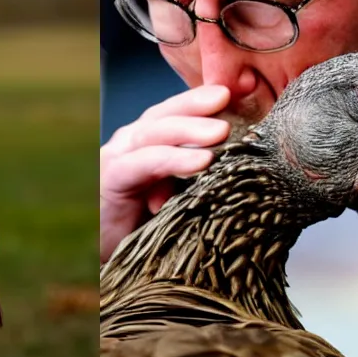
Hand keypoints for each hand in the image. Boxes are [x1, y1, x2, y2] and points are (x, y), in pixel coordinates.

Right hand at [100, 85, 230, 260]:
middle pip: (165, 113)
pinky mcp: (109, 179)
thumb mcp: (182, 195)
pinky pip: (145, 163)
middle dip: (197, 104)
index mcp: (151, 142)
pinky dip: (173, 158)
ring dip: (189, 129)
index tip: (237, 89)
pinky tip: (202, 161)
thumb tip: (248, 163)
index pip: (178, 112)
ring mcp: (118, 157)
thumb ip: (203, 175)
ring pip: (154, 132)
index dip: (204, 100)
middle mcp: (133, 144)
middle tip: (228, 97)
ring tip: (221, 131)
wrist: (113, 267)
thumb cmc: (150, 229)